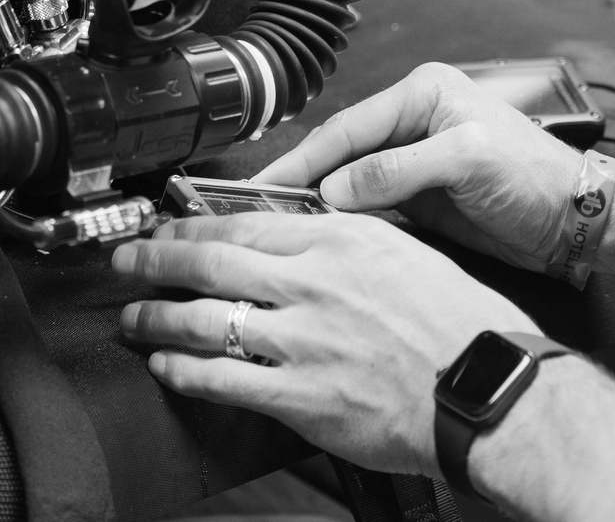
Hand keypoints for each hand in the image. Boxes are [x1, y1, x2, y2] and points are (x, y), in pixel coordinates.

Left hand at [115, 212, 539, 475]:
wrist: (486, 387)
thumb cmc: (462, 324)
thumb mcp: (408, 252)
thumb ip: (350, 242)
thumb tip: (308, 237)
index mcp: (341, 239)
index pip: (246, 220)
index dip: (194, 224)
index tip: (170, 225)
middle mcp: (313, 281)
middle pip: (211, 259)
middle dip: (157, 258)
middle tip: (127, 259)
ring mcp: (302, 339)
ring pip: (205, 317)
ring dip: (157, 316)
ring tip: (133, 316)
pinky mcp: (300, 395)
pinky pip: (223, 379)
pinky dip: (185, 371)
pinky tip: (167, 366)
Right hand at [253, 62, 583, 271]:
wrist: (575, 221)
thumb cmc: (535, 177)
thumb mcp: (466, 161)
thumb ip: (398, 171)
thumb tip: (335, 188)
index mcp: (423, 94)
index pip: (348, 126)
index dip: (303, 158)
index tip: (265, 185)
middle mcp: (414, 121)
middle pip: (342, 151)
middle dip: (302, 179)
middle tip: (258, 209)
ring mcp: (415, 162)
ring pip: (351, 181)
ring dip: (319, 203)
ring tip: (278, 226)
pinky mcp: (421, 198)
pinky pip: (370, 207)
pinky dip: (345, 221)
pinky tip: (321, 238)